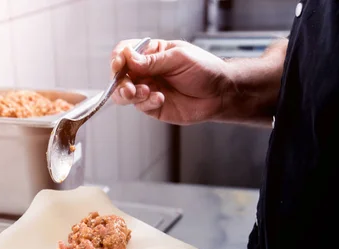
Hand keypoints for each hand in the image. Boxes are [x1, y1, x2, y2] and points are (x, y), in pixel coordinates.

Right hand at [110, 39, 234, 124]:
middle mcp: (146, 71)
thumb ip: (152, 61)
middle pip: (120, 75)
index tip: (119, 64)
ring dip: (129, 94)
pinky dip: (147, 103)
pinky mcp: (152, 106)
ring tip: (143, 92)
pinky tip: (161, 99)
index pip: (125, 52)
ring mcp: (148, 89)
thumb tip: (128, 58)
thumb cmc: (204, 70)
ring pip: (124, 94)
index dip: (118, 58)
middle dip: (120, 82)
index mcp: (151, 53)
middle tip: (129, 87)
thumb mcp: (178, 58)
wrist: (220, 94)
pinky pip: (140, 106)